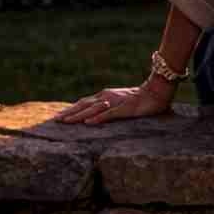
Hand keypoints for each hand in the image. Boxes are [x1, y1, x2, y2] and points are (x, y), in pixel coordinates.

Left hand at [55, 81, 174, 124]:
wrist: (158, 90)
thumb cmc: (141, 97)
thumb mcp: (121, 101)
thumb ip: (109, 107)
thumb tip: (96, 115)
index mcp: (105, 96)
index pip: (83, 103)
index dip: (70, 109)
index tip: (59, 116)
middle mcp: (106, 97)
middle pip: (83, 105)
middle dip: (69, 113)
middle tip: (55, 120)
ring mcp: (115, 102)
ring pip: (92, 110)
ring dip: (77, 116)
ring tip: (65, 121)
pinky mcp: (124, 109)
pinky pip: (108, 114)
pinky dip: (97, 118)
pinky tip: (88, 123)